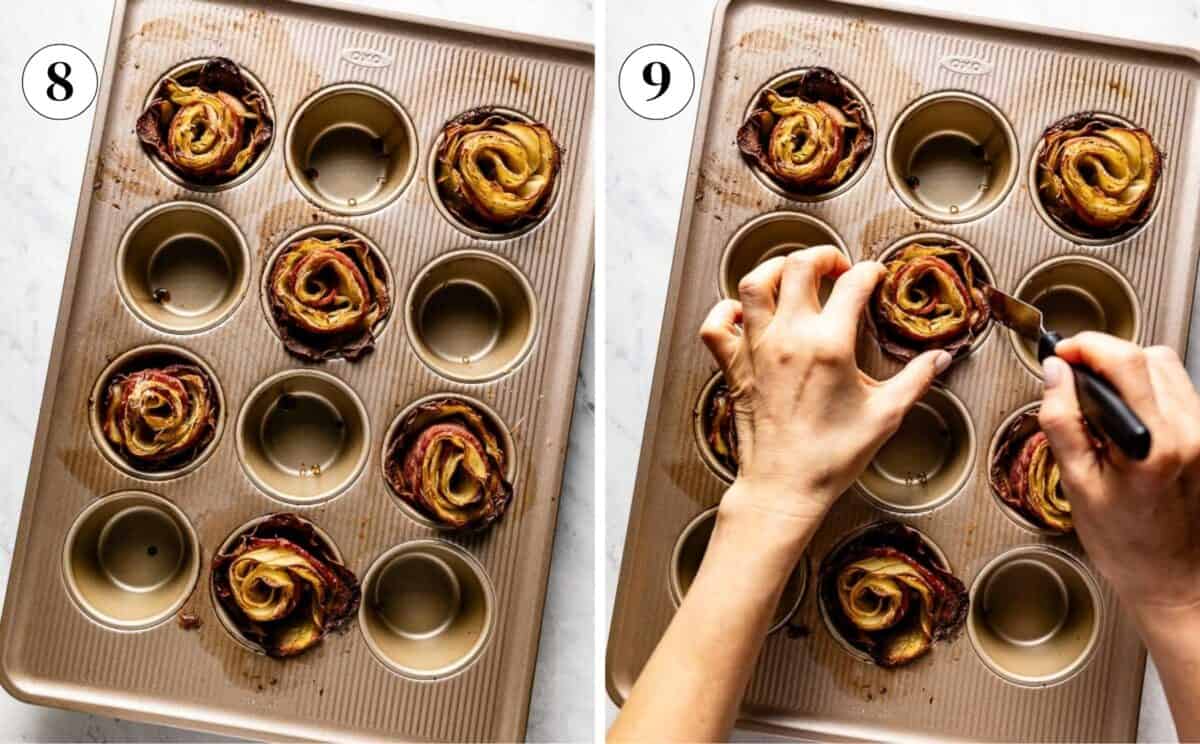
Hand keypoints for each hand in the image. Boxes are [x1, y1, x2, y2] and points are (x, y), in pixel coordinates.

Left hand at [698, 246, 951, 543]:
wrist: (784, 486)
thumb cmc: (831, 456)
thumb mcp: (885, 416)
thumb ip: (916, 379)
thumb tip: (940, 358)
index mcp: (830, 345)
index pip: (853, 283)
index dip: (870, 272)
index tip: (876, 277)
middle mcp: (788, 337)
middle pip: (798, 266)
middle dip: (823, 256)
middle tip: (837, 268)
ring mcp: (756, 348)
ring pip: (754, 283)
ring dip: (775, 270)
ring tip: (793, 278)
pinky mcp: (733, 365)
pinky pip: (717, 323)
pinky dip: (727, 310)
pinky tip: (748, 314)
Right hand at [1039, 334, 1199, 616]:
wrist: (1178, 583)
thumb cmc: (1129, 547)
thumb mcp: (1077, 486)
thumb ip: (1063, 423)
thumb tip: (1053, 376)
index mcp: (1155, 446)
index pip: (1124, 362)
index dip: (1086, 346)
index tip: (1061, 355)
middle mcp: (1192, 433)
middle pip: (1150, 355)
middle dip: (1106, 355)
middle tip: (1075, 377)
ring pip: (1168, 368)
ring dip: (1130, 371)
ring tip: (1103, 404)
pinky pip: (1180, 392)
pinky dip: (1149, 392)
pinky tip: (1129, 421)